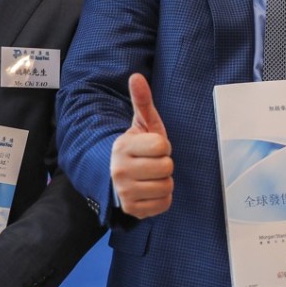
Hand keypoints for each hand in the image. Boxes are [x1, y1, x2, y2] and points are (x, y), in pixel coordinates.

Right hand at [110, 73, 172, 218]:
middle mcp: (119, 171)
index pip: (162, 147)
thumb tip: (136, 76)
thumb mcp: (142, 124)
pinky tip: (150, 190)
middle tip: (152, 162)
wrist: (118, 176)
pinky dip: (162, 198)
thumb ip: (142, 100)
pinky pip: (164, 203)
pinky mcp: (132, 210)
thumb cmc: (137, 147)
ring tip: (151, 176)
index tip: (152, 147)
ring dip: (164, 181)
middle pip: (167, 167)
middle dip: (164, 164)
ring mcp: (124, 192)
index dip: (162, 146)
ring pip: (167, 186)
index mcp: (122, 147)